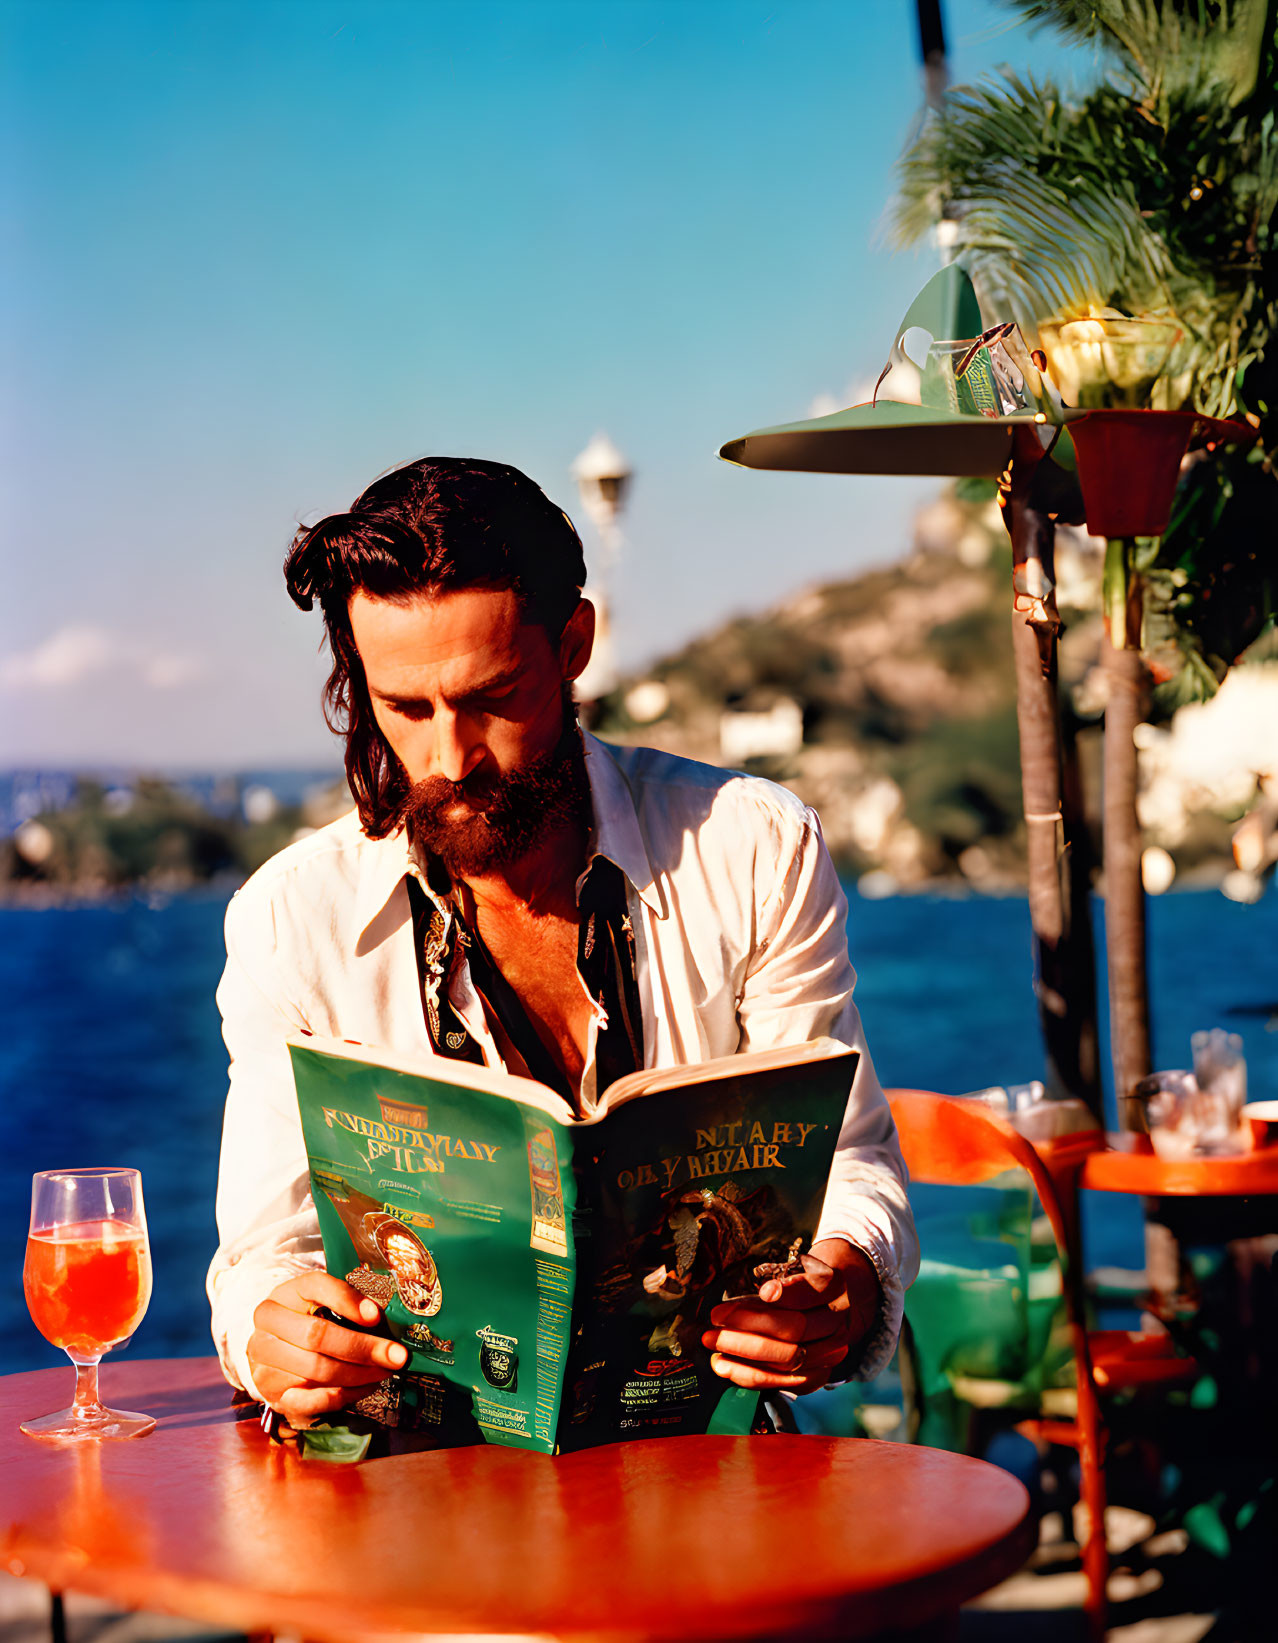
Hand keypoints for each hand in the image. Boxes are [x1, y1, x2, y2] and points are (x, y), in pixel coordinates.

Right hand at [247, 1272, 408, 1428]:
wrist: (276, 1354)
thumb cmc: (309, 1322)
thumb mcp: (324, 1302)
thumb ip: (349, 1302)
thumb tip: (378, 1316)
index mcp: (284, 1293)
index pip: (315, 1287)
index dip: (348, 1301)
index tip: (376, 1316)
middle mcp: (268, 1325)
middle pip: (317, 1335)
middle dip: (363, 1347)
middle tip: (396, 1355)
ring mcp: (264, 1361)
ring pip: (317, 1369)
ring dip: (359, 1374)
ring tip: (384, 1371)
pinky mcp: (272, 1393)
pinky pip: (310, 1400)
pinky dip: (342, 1395)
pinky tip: (364, 1388)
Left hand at [700, 1238, 881, 1394]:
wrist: (825, 1307)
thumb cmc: (797, 1286)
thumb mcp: (792, 1271)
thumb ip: (776, 1283)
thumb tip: (756, 1299)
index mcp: (834, 1288)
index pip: (810, 1293)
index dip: (787, 1294)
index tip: (762, 1292)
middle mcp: (838, 1322)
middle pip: (795, 1328)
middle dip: (749, 1324)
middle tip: (715, 1317)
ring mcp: (830, 1353)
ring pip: (787, 1357)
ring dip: (743, 1351)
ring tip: (711, 1342)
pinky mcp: (816, 1377)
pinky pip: (780, 1381)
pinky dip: (748, 1375)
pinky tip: (723, 1365)